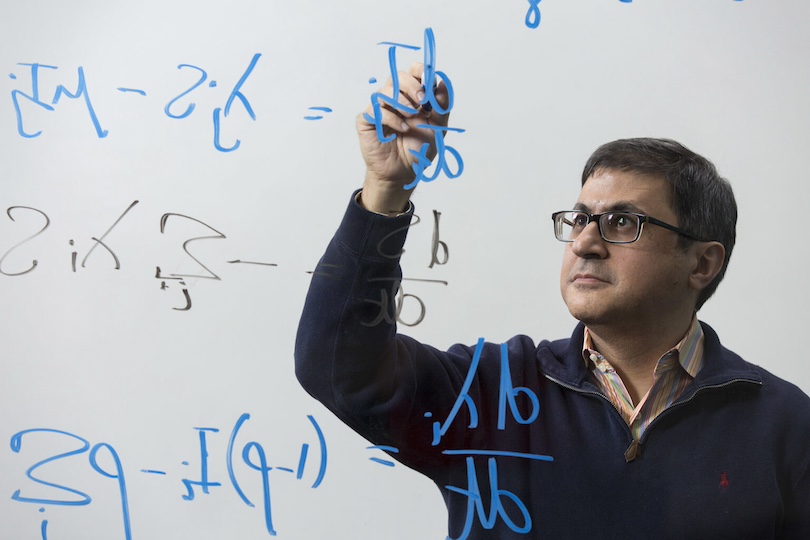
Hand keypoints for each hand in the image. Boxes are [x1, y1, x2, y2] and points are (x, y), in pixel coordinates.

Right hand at [356, 62, 449, 214]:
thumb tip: (443, 84)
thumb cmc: (418, 150)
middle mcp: (395, 99)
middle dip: (412, 86)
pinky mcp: (367, 120)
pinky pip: (375, 109)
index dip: (420, 71)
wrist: (404, 172)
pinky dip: (391, 117)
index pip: (413, 73)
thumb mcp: (437, 128)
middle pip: (398, 76)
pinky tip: (401, 129)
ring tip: (411, 117)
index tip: (429, 81)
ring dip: (401, 102)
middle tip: (422, 101)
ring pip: (385, 91)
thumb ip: (442, 107)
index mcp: (413, 97)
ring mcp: (380, 108)